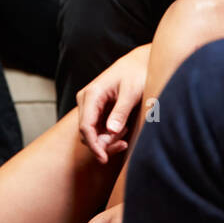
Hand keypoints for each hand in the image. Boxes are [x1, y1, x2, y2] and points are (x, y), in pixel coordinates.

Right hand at [77, 44, 149, 163]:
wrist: (138, 63)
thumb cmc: (136, 74)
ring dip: (107, 140)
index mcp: (92, 94)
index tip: (104, 159)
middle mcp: (86, 100)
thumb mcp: (131, 92)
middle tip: (124, 144)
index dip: (94, 146)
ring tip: (126, 133)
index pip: (85, 127)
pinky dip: (109, 134)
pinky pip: (97, 128)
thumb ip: (121, 111)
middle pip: (87, 133)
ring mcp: (89, 105)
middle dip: (104, 143)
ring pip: (92, 133)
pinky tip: (123, 130)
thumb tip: (111, 131)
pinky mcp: (96, 109)